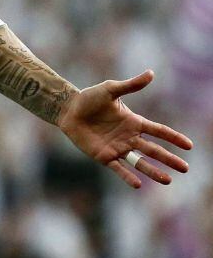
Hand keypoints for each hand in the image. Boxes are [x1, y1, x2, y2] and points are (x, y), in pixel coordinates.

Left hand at [57, 70, 192, 187]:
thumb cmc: (89, 98)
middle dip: (169, 159)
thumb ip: (131, 85)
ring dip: (153, 171)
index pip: (158, 131)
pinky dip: (128, 176)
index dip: (173, 137)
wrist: (68, 110)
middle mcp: (129, 137)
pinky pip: (118, 168)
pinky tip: (138, 184)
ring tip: (168, 180)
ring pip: (140, 162)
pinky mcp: (104, 156)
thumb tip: (151, 73)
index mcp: (134, 122)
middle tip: (186, 168)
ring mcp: (118, 148)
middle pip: (153, 150)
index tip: (189, 145)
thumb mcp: (111, 89)